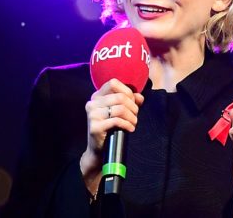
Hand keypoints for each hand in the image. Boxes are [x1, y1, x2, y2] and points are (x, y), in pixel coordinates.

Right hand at [80, 78, 143, 194]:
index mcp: (97, 96)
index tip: (132, 102)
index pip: (113, 83)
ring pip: (120, 109)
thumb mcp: (120, 112)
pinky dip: (127, 124)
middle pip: (120, 97)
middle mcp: (92, 103)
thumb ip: (130, 101)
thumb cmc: (111, 128)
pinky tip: (130, 129)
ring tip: (133, 123)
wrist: (99, 150)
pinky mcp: (95, 127)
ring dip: (132, 117)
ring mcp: (92, 115)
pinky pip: (117, 121)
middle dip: (133, 107)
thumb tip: (140, 97)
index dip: (127, 91)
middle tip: (135, 116)